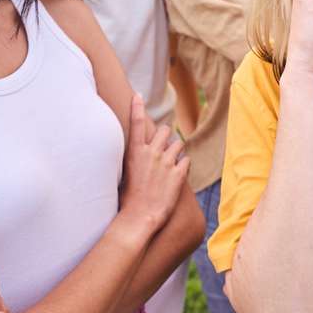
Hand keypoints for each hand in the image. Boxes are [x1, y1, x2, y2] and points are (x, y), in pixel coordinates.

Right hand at [119, 94, 188, 232]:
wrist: (139, 217)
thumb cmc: (128, 199)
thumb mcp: (125, 175)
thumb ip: (133, 160)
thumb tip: (137, 155)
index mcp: (135, 152)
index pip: (136, 123)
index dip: (137, 107)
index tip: (138, 96)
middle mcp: (151, 153)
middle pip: (164, 130)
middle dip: (166, 136)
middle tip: (164, 147)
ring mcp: (166, 163)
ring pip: (179, 144)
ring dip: (177, 151)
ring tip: (171, 164)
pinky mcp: (179, 174)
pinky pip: (187, 160)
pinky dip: (184, 165)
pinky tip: (178, 175)